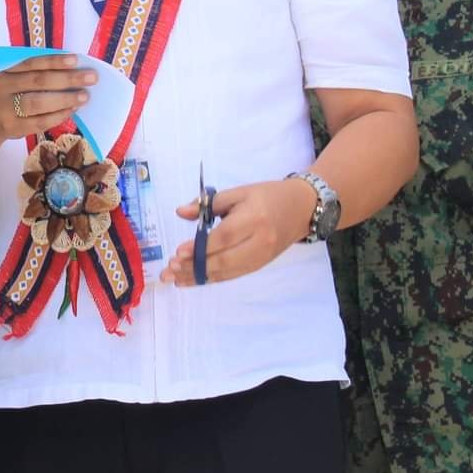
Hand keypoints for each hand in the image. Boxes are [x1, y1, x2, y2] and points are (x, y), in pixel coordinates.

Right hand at [0, 55, 96, 142]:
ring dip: (65, 99)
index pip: (29, 63)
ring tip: (84, 96)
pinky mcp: (12, 128)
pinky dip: (58, 115)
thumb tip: (71, 66)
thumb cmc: (5, 90)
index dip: (53, 61)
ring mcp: (4, 110)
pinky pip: (40, 122)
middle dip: (67, 79)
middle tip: (91, 78)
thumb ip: (31, 69)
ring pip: (38, 103)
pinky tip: (71, 110)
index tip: (76, 60)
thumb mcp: (8, 75)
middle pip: (37, 82)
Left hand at [162, 178, 315, 286]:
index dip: (200, 247)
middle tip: (170, 270)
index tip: (177, 253)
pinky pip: (234, 275)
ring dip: (199, 277)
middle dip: (195, 267)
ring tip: (175, 279)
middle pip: (224, 260)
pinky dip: (212, 279)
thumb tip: (181, 212)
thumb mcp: (239, 192)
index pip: (224, 237)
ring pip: (227, 272)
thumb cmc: (267, 196)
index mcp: (254, 219)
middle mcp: (260, 241)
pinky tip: (193, 280)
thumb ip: (209, 203)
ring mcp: (262, 257)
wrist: (302, 208)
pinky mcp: (261, 265)